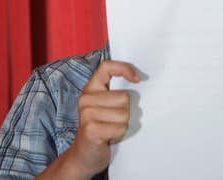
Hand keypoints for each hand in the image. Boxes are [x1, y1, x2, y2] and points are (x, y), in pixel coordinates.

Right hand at [68, 60, 138, 177]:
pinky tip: (108, 138)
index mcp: (91, 89)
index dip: (124, 68)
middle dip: (125, 112)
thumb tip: (138, 82)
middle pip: (124, 96)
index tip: (137, 79)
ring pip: (124, 114)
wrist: (83, 156)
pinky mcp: (91, 129)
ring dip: (122, 125)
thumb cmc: (100, 129)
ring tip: (110, 130)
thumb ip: (115, 93)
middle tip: (112, 122)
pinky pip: (120, 128)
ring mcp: (86, 114)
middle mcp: (86, 99)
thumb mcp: (104, 107)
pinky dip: (119, 135)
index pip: (107, 67)